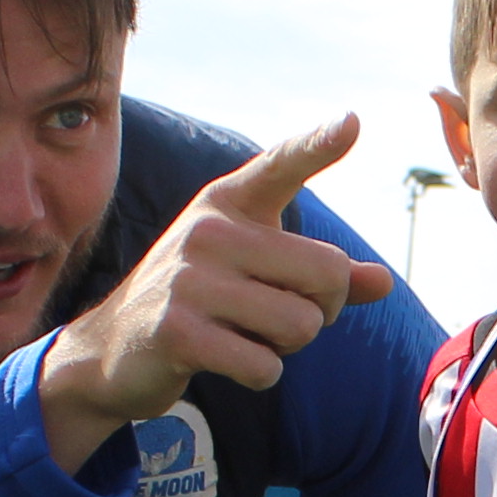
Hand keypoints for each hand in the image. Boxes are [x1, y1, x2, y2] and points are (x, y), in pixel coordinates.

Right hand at [39, 114, 391, 470]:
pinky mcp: (177, 331)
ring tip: (245, 336)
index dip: (318, 145)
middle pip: (328, 273)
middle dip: (323, 311)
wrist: (112, 348)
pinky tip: (225, 360)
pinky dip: (260, 374)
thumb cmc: (202, 303)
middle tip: (280, 317)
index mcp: (229, 204)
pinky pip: (265, 365)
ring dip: (288, 347)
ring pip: (302, 325)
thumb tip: (383, 283)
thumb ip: (320, 276)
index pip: (281, 166)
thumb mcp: (256, 274)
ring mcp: (189, 280)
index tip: (354, 122)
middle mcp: (209, 231)